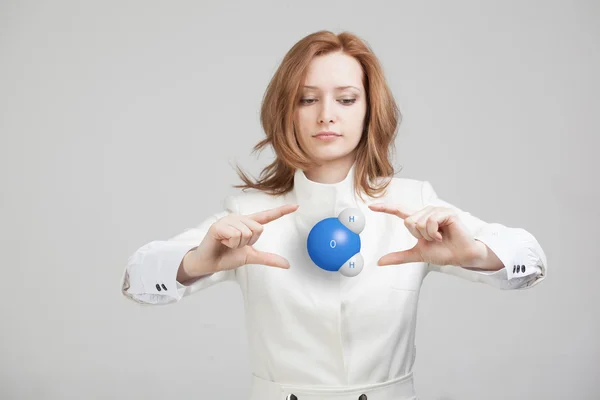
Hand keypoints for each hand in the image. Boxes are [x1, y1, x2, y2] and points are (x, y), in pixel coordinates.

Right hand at [190, 204, 299, 274]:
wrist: (209, 264)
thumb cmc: (227, 257)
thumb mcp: (251, 257)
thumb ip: (268, 258)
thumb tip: (287, 264)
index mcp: (247, 224)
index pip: (267, 216)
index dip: (282, 211)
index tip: (296, 206)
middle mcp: (238, 218)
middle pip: (258, 229)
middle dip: (248, 242)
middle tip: (235, 245)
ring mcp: (228, 220)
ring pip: (246, 232)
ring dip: (238, 244)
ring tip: (227, 244)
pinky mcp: (218, 226)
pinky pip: (235, 234)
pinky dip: (230, 243)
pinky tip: (222, 242)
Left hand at [368, 203, 486, 267]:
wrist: (460, 256)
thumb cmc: (442, 252)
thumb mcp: (417, 254)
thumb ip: (399, 257)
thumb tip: (380, 262)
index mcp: (419, 220)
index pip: (399, 211)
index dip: (385, 208)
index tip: (371, 206)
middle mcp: (426, 212)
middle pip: (409, 221)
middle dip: (419, 235)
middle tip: (432, 240)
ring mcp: (436, 211)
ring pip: (419, 222)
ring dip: (428, 235)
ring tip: (439, 238)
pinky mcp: (446, 212)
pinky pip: (431, 221)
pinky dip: (435, 233)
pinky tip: (443, 236)